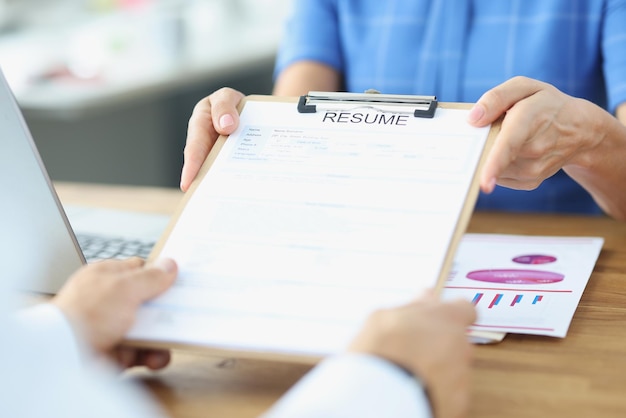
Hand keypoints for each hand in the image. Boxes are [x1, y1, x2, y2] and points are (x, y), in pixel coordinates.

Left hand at [52, 257, 176, 369]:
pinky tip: (156, 356)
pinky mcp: (117, 351)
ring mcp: (113, 327)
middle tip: (182, 311)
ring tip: (170, 338)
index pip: (138, 269)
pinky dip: (153, 355)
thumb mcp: (125, 287)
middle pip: (148, 300)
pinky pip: (144, 351)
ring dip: (162, 334)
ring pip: (149, 327)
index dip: (158, 274)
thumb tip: (170, 265)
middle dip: (165, 308)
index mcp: (106, 277)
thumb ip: (151, 277)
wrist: (64, 356)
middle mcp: (109, 300)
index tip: (179, 280)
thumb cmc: (86, 315)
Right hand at [180, 87, 244, 191]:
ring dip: (223, 186)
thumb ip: (224, 106)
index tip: (187, 184)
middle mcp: (207, 146)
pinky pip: (234, 174)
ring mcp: (220, 157)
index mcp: (199, 126)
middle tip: (205, 200)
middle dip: (205, 183)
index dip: (191, 167)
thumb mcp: (226, 97)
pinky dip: (237, 182)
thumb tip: (226, 126)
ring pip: (220, 174)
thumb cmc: (231, 103)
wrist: (250, 109)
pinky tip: (243, 194)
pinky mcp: (233, 165)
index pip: (194, 149)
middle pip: (205, 167)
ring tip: (225, 201)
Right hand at [348, 292, 475, 417]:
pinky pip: (450, 392)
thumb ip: (412, 306)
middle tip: (410, 350)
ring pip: (453, 367)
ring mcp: (462, 375)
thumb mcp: (383, 318)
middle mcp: (461, 345)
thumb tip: (425, 298)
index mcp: (446, 318)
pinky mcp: (459, 402)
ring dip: (437, 368)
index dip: (451, 315)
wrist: (382, 398)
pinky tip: (414, 390)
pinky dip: (436, 391)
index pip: (465, 309)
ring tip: (408, 373)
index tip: (436, 320)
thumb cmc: (380, 354)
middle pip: (456, 341)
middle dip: (438, 344)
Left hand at [467, 76, 600, 193]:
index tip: (484, 183)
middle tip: (491, 130)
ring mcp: (534, 169)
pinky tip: (513, 152)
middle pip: (494, 157)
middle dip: (482, 147)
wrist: (580, 130)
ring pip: (495, 169)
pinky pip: (501, 177)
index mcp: (530, 119)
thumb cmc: (545, 104)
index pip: (510, 144)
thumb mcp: (524, 87)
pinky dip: (499, 166)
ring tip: (509, 138)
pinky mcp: (530, 182)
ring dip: (491, 156)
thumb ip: (496, 98)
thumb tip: (473, 119)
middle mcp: (535, 149)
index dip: (495, 163)